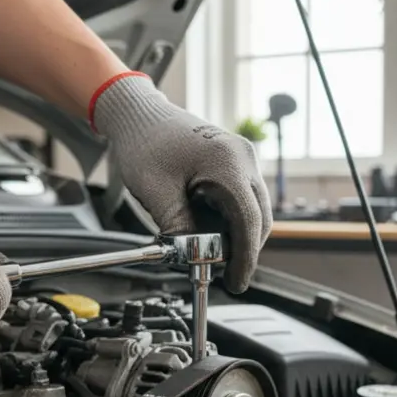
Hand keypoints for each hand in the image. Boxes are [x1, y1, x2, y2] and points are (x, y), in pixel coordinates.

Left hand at [91, 73, 271, 292]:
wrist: (139, 113)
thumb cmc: (144, 142)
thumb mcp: (156, 192)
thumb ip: (179, 228)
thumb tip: (195, 258)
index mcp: (228, 164)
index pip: (249, 222)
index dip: (245, 258)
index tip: (236, 283)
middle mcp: (244, 159)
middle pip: (258, 219)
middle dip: (241, 249)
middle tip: (218, 272)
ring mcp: (242, 159)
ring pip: (252, 210)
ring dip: (234, 234)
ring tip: (203, 247)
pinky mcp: (235, 162)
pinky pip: (241, 199)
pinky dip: (228, 218)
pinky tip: (205, 226)